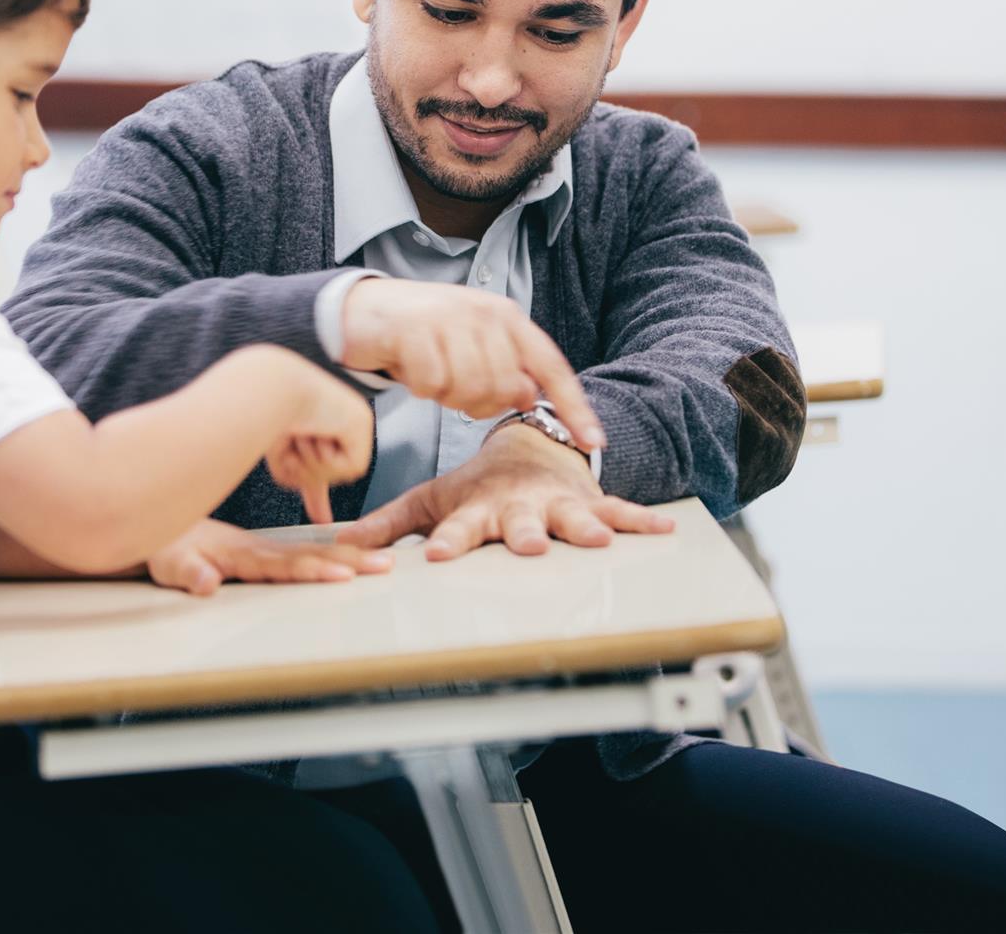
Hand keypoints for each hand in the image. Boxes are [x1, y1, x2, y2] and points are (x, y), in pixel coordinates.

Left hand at [147, 518, 393, 595]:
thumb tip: (208, 583)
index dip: (315, 570)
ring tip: (382, 560)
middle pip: (311, 554)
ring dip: (348, 556)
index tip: (345, 574)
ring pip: (312, 551)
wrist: (161, 532)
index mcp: (243, 554)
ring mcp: (264, 549)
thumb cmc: (166, 550)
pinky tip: (353, 557)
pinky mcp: (264, 552)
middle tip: (385, 564)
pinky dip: (332, 552)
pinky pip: (304, 551)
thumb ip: (190, 573)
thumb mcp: (168, 564)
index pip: (286, 565)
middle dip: (350, 560)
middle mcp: (259, 548)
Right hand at [261, 354, 374, 522]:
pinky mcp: (362, 426)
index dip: (319, 496)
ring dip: (314, 462)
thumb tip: (322, 519)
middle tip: (294, 446)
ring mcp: (353, 422)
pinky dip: (327, 459)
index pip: (324, 466)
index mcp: (317, 426)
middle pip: (327, 476)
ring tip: (303, 434)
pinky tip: (318, 435)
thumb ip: (301, 484)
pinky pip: (349, 467)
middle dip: (306, 472)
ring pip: (338, 473)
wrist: (271, 392)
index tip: (323, 520)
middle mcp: (338, 423)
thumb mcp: (283, 460)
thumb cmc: (267, 419)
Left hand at [338, 422, 673, 560]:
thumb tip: (341, 547)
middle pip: (520, 525)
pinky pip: (619, 511)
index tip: (437, 556)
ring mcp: (556, 504)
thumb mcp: (431, 500)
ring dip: (584, 528)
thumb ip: (388, 524)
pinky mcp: (588, 502)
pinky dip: (641, 520)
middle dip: (526, 536)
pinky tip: (664, 528)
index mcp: (478, 510)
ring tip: (598, 540)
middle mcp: (518, 507)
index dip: (449, 543)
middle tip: (530, 547)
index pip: (458, 529)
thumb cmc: (475, 487)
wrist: (526, 449)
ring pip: (571, 519)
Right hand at [339, 279, 605, 449]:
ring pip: (469, 390)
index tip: (594, 443)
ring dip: (447, 396)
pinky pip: (432, 385)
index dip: (574, 407)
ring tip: (433, 376)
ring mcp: (449, 319)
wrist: (364, 310)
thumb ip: (505, 372)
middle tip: (455, 391)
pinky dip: (420, 387)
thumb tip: (529, 399)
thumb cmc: (425, 337)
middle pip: (505, 390)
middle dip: (481, 404)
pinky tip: (411, 369)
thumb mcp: (472, 348)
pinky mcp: (414, 329)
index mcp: (507, 318)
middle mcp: (484, 313)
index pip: (552, 367)